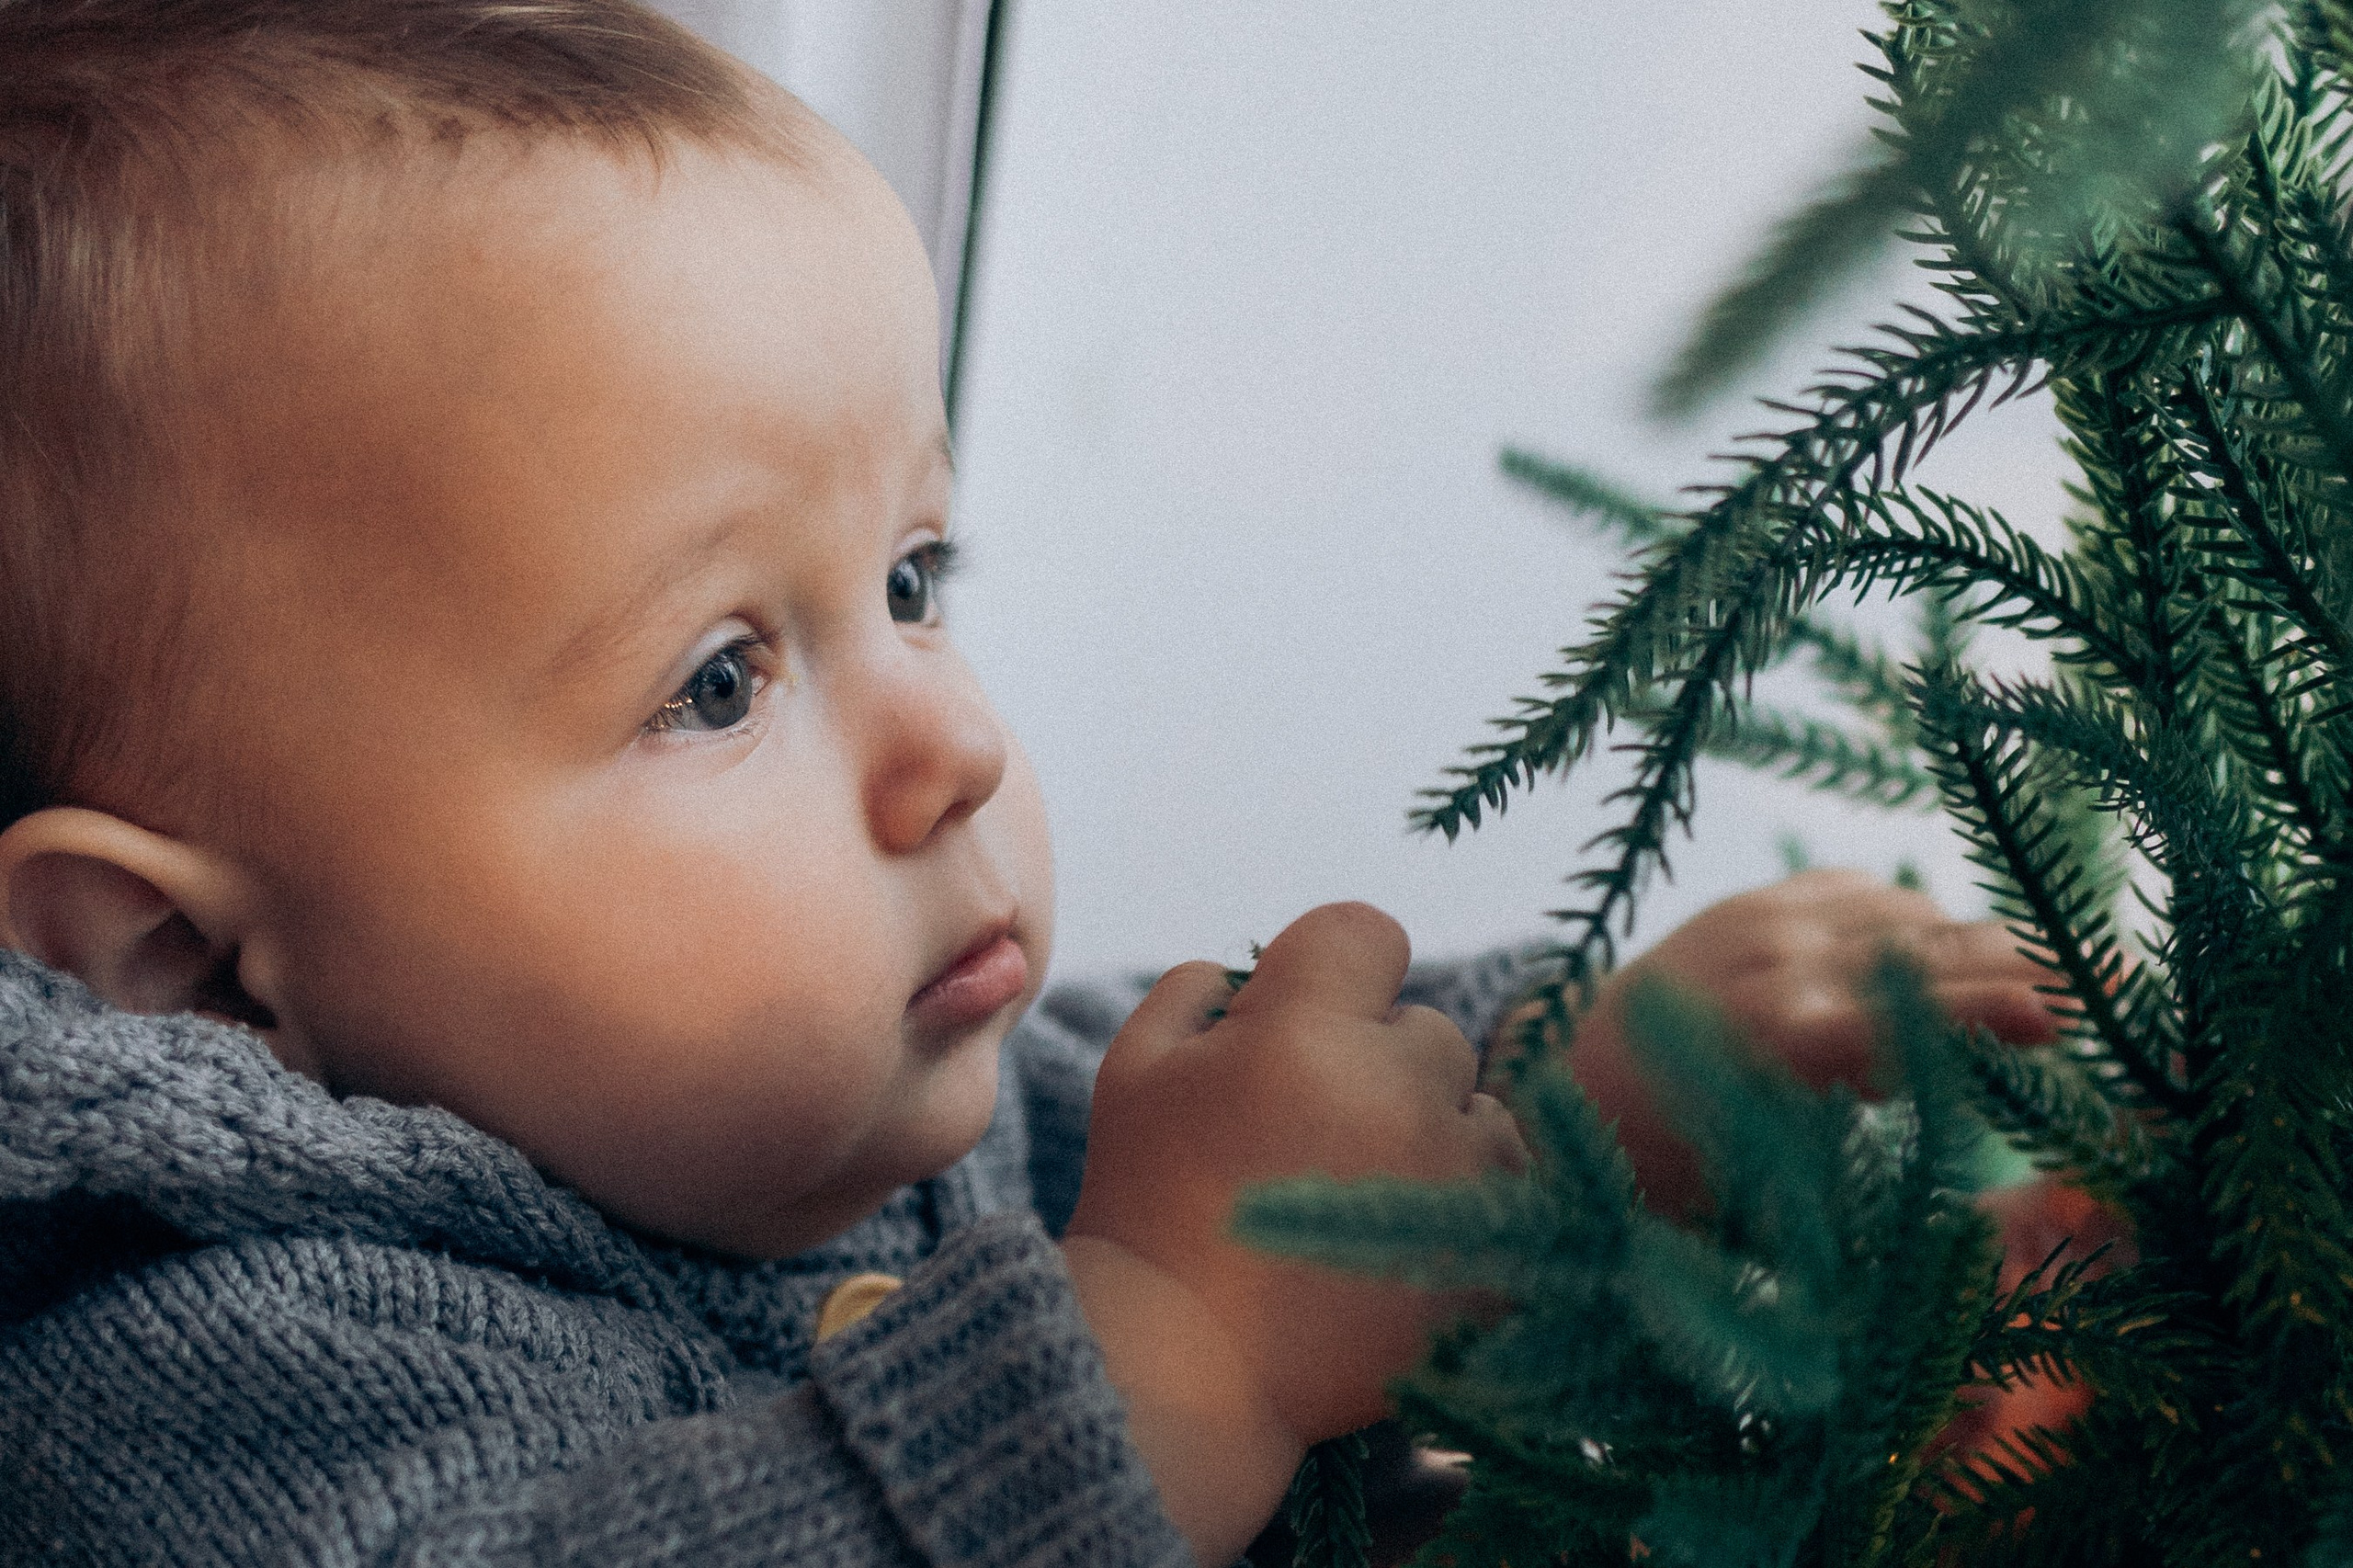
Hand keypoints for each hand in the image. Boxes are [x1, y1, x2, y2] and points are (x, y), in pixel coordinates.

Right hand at [1062, 902, 1526, 1565]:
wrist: (1184, 1376)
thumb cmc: (1147, 1211)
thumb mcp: (1134, 1071)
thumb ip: (1199, 988)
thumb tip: (1260, 972)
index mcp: (1305, 1029)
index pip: (1368, 932)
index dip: (1337, 972)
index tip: (1310, 1025)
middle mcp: (1398, 1089)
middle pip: (1429, 1030)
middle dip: (1379, 1067)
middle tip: (1313, 1139)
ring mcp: (1457, 1176)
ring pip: (1482, 1110)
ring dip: (1435, 1136)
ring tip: (1357, 1201)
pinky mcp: (1496, 1255)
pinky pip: (1512, 1194)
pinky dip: (1470, 1210)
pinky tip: (1398, 1249)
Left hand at [1542, 869, 2059, 1216]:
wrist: (1554, 1093)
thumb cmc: (1663, 1182)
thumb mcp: (1769, 1215)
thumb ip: (1884, 1202)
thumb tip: (2018, 1229)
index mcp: (1776, 1047)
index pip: (1908, 1015)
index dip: (1989, 1009)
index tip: (2067, 1016)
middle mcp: (1774, 967)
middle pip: (1930, 954)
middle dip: (2025, 968)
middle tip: (2115, 988)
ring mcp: (1759, 920)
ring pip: (1908, 916)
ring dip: (1976, 949)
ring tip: (2048, 988)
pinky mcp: (1750, 901)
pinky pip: (1863, 893)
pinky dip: (1914, 922)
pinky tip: (1948, 962)